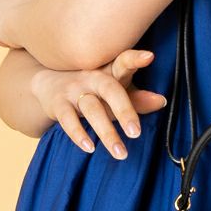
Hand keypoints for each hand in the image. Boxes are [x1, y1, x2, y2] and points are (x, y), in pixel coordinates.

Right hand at [30, 47, 167, 157]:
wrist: (48, 84)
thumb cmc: (93, 89)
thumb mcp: (115, 90)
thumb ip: (137, 98)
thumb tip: (162, 101)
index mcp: (110, 71)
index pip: (124, 61)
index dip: (135, 58)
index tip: (149, 57)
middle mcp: (92, 77)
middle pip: (110, 90)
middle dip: (124, 111)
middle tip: (136, 133)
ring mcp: (74, 89)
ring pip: (92, 110)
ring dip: (106, 133)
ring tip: (120, 153)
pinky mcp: (58, 104)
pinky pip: (68, 120)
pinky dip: (78, 134)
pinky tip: (90, 148)